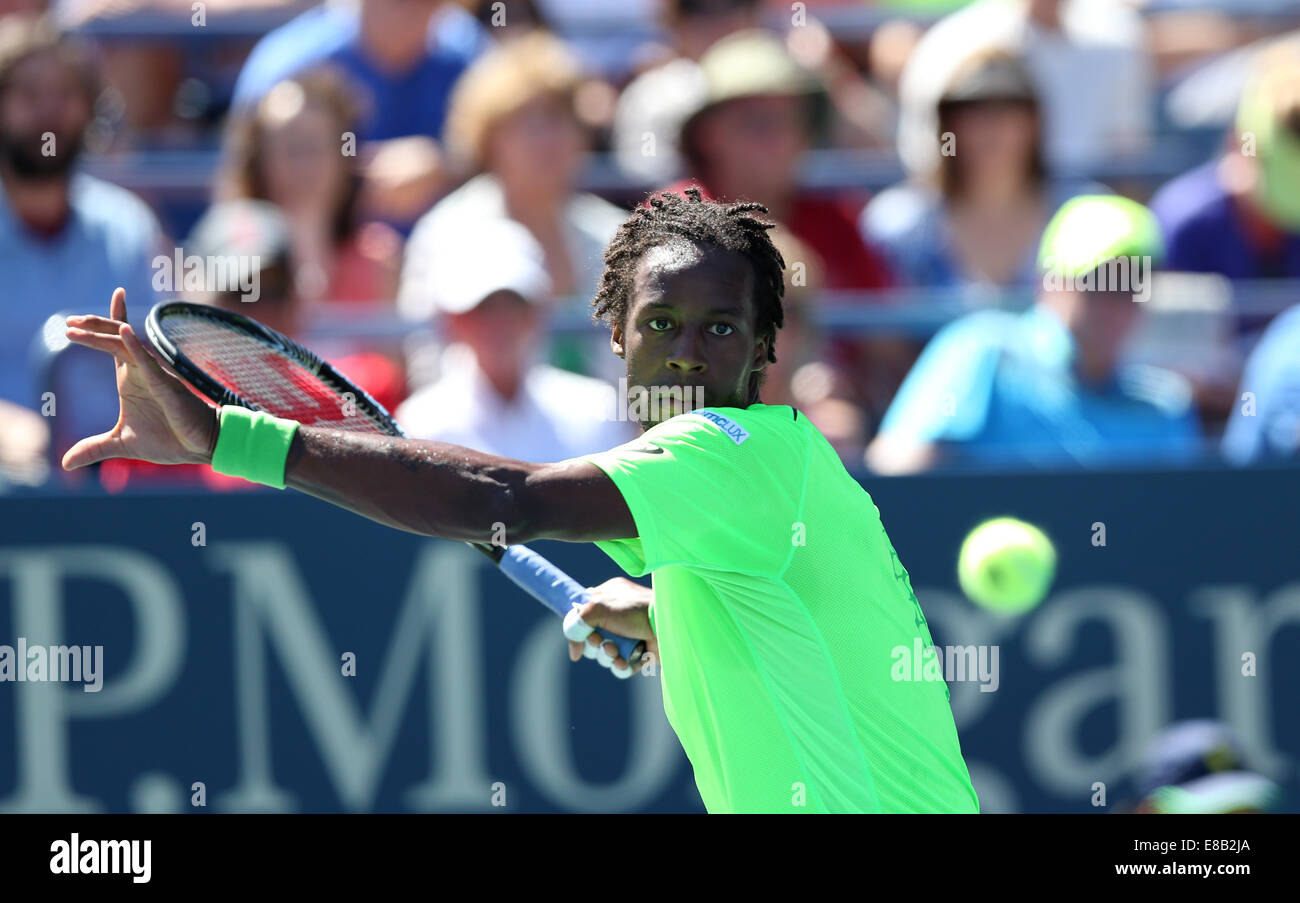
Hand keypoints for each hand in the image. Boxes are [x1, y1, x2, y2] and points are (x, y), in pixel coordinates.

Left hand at [62, 287, 219, 470]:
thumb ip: (94, 448)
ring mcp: (155, 375)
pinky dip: (135, 347)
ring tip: (78, 325)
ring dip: (102, 334)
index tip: (75, 318)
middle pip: (115, 339)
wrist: (201, 447)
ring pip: (125, 346)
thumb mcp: (122, 445)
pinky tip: (124, 333)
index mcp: (131, 379)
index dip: (100, 327)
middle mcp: (141, 371)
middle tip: (69, 320)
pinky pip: (149, 362)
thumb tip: (65, 463)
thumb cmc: (169, 440)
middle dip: (93, 326)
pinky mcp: (167, 386)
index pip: (114, 345)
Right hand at [567, 577, 658, 674]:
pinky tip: (624, 663)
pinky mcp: (639, 652)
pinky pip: (621, 666)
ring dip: (607, 656)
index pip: (582, 616)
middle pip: (591, 638)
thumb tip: (575, 652)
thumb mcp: (599, 606)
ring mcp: (628, 635)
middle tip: (602, 641)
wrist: (668, 624)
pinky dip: (620, 667)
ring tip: (615, 652)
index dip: (578, 631)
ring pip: (605, 654)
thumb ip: (577, 622)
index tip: (579, 642)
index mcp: (607, 598)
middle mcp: (616, 616)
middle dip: (595, 645)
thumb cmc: (635, 610)